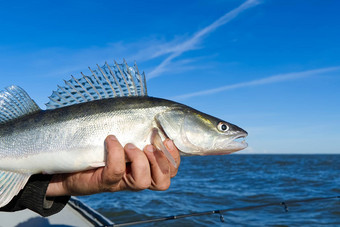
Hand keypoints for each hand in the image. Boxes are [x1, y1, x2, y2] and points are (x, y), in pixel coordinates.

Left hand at [46, 135, 180, 196]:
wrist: (66, 161)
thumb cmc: (97, 142)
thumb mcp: (122, 132)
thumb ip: (139, 126)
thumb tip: (156, 109)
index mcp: (146, 165)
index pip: (170, 169)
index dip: (174, 158)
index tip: (167, 140)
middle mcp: (135, 176)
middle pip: (162, 182)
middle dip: (160, 162)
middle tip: (148, 146)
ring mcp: (119, 182)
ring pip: (142, 182)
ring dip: (140, 161)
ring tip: (130, 145)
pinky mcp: (102, 182)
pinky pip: (116, 172)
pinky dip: (116, 154)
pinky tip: (110, 140)